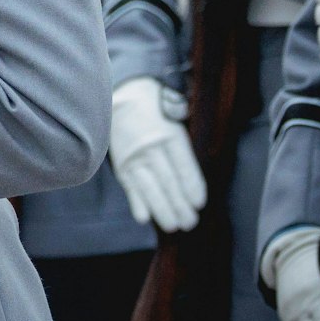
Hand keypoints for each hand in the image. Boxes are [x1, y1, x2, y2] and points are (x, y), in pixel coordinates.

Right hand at [108, 76, 205, 232]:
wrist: (121, 95)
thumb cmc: (155, 107)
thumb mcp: (176, 115)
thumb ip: (186, 142)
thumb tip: (194, 166)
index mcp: (169, 134)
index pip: (184, 167)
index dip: (192, 187)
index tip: (199, 204)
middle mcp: (150, 147)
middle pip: (168, 181)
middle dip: (179, 205)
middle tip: (189, 222)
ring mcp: (133, 156)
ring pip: (149, 188)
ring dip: (161, 209)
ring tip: (172, 225)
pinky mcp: (120, 163)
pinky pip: (129, 186)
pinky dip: (136, 202)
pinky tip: (144, 217)